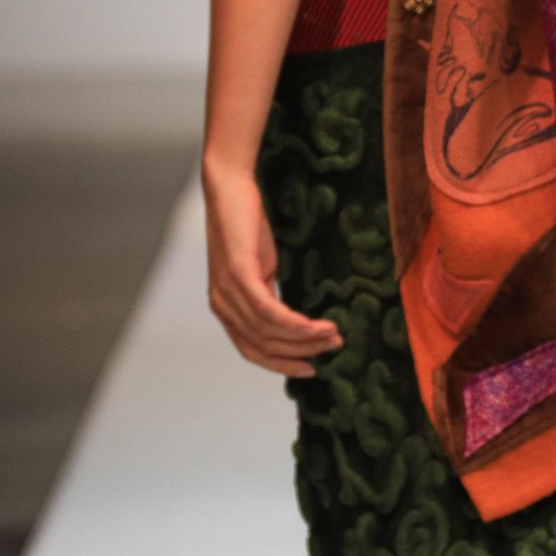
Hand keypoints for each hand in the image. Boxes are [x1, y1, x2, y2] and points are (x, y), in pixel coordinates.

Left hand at [203, 162, 342, 377]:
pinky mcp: (238, 275)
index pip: (252, 350)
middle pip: (262, 346)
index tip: (311, 368)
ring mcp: (227, 292)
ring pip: (268, 333)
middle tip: (334, 348)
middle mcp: (222, 305)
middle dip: (301, 353)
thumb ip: (270, 296)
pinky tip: (316, 325)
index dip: (282, 364)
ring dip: (305, 338)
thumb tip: (298, 322)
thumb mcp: (261, 268)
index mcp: (226, 307)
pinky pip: (269, 312)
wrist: (230, 187)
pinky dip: (295, 324)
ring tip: (334, 334)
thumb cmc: (247, 224)